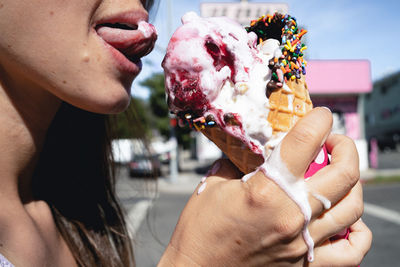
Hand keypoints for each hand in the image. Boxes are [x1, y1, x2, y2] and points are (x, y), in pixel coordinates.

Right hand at [158, 108, 371, 265]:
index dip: (319, 120)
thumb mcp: (213, 185)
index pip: (305, 142)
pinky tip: (348, 219)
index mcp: (266, 191)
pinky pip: (351, 252)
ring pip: (353, 208)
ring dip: (353, 182)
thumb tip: (256, 145)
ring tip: (339, 173)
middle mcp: (291, 217)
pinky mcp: (304, 264)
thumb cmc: (200, 229)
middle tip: (334, 141)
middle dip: (345, 147)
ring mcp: (302, 244)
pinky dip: (359, 232)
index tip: (321, 115)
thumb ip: (239, 161)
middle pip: (343, 173)